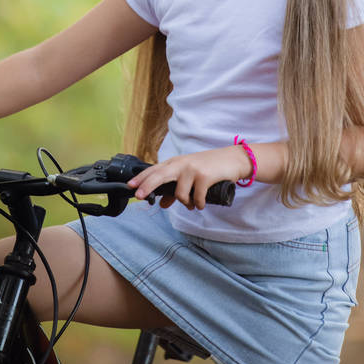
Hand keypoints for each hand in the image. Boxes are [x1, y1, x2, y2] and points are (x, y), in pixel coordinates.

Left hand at [128, 146, 250, 210]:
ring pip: (179, 194)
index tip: (130, 186)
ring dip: (186, 204)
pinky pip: (196, 198)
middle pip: (159, 175)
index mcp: (176, 162)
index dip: (141, 178)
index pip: (155, 170)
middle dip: (147, 186)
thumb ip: (175, 189)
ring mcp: (193, 169)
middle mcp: (181, 164)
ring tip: (192, 204)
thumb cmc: (210, 167)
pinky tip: (201, 204)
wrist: (233, 159)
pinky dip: (198, 204)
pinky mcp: (204, 176)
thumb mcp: (190, 175)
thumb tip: (162, 204)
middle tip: (139, 196)